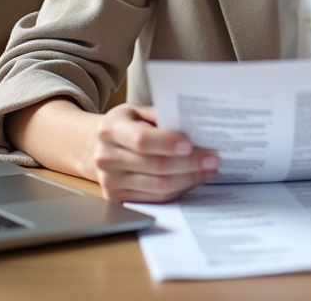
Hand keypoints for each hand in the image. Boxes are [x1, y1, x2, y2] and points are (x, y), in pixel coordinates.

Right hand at [89, 103, 220, 202]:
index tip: (191, 145)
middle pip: (155, 166)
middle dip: (189, 163)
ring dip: (189, 179)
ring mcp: (110, 181)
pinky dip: (179, 189)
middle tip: (213, 158)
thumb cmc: (125, 126)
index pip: (142, 140)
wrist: (96, 147)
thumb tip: (193, 124)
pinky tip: (193, 179)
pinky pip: (156, 198)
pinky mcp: (117, 198)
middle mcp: (107, 157)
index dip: (167, 143)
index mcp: (110, 130)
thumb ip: (160, 116)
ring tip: (209, 169)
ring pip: (159, 186)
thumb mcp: (136, 111)